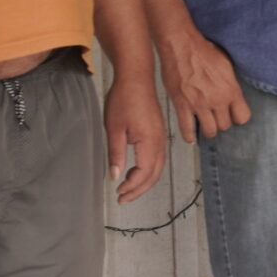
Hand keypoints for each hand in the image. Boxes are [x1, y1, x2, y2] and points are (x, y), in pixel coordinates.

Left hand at [105, 77, 165, 202]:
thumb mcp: (114, 128)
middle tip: (122, 198)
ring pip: (157, 168)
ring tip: (128, 189)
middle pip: (154, 175)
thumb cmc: (124, 99)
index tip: (118, 192)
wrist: (136, 78)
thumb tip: (115, 176)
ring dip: (144, 182)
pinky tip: (135, 172)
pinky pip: (158, 158)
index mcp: (150, 141)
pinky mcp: (159, 133)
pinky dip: (148, 171)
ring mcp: (161, 137)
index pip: (144, 173)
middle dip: (139, 190)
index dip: (132, 187)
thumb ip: (116, 154)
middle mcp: (160, 142)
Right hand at [157, 32, 250, 140]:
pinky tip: (191, 137)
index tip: (232, 115)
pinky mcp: (182, 105)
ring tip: (205, 125)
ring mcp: (199, 104)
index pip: (243, 117)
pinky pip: (187, 128)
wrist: (181, 45)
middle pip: (225, 126)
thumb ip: (230, 84)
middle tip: (216, 118)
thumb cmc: (203, 50)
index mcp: (231, 90)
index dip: (237, 117)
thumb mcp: (226, 65)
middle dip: (221, 122)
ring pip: (209, 131)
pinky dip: (189, 135)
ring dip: (208, 129)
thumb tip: (232, 94)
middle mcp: (217, 100)